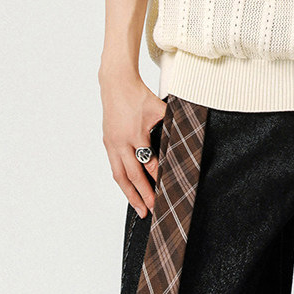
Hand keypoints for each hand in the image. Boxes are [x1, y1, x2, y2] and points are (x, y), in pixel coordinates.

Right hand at [100, 74, 167, 218]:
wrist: (116, 83)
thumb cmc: (139, 95)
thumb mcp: (160, 109)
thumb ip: (171, 125)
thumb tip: (185, 139)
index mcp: (136, 134)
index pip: (150, 164)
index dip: (158, 180)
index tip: (167, 193)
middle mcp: (121, 142)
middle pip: (133, 175)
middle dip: (144, 195)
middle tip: (154, 210)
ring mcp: (112, 144)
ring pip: (119, 176)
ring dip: (130, 195)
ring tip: (140, 209)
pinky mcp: (107, 143)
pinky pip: (114, 167)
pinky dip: (122, 181)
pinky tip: (129, 191)